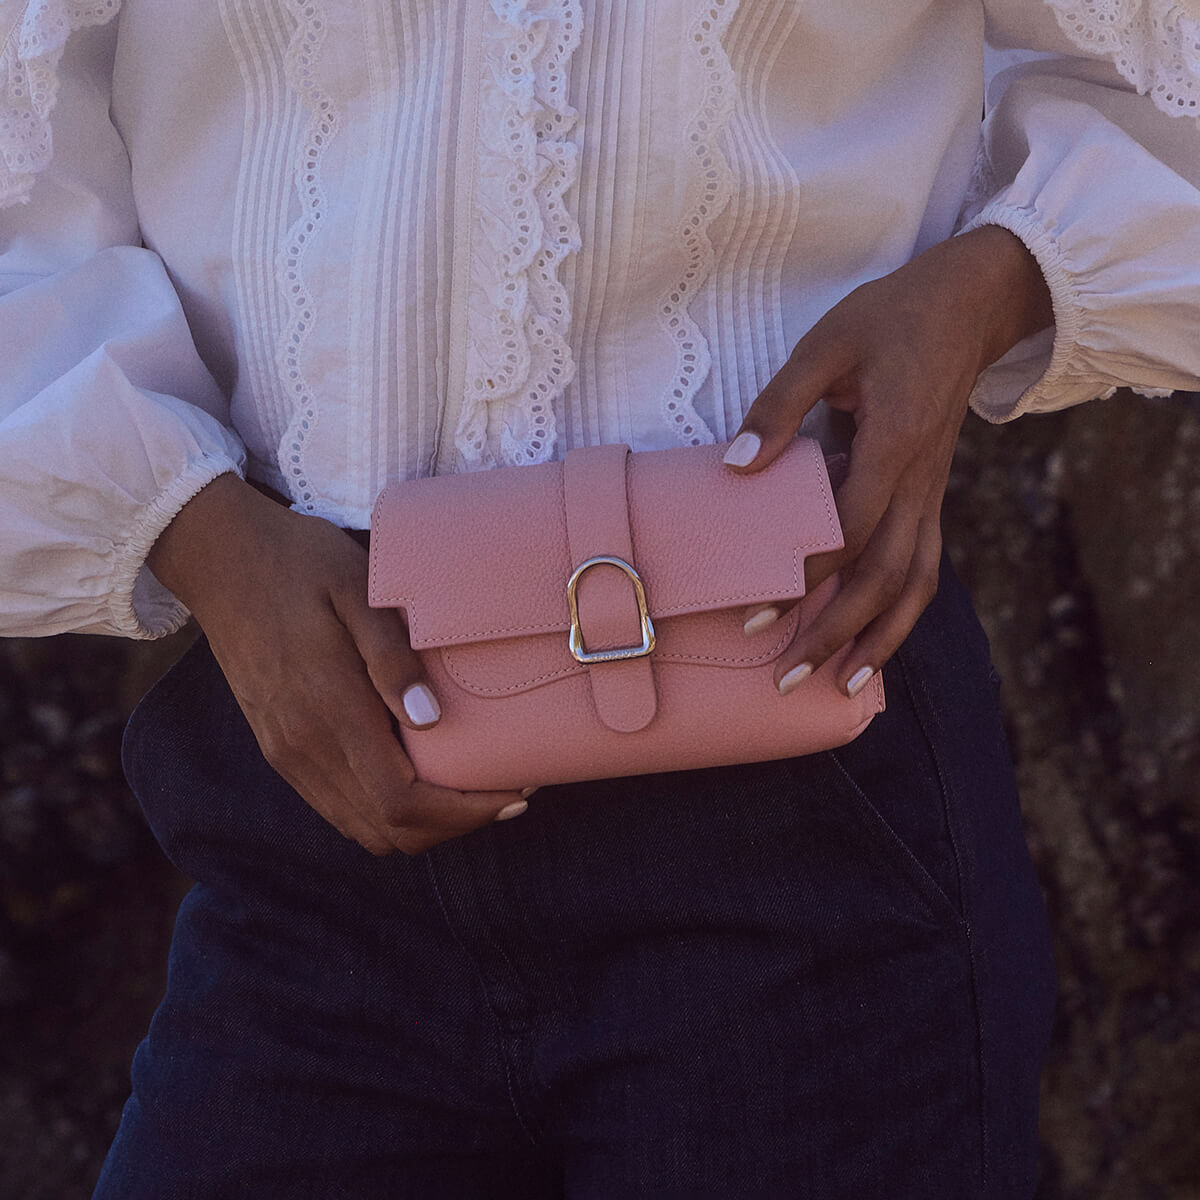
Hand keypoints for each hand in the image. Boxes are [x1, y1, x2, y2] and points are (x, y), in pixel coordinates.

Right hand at [147, 475, 527, 854]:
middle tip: (505, 792)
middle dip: (454, 824)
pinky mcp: (279, 749)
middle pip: (389, 831)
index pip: (402, 801)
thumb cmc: (301, 563)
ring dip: (422, 824)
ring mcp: (287, 754)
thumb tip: (430, 721)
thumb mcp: (358, 590)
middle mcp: (304, 747)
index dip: (463, 812)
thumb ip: (391, 658)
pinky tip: (419, 777)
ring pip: (363, 829)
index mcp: (329, 709)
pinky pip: (339, 808)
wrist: (221, 560)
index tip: (513, 793)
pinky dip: (387, 811)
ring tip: (469, 789)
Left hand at [724, 226, 1052, 696]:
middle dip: (836, 633)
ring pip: (914, 585)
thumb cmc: (891, 319)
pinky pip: (923, 569)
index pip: (848, 532)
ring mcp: (931, 495)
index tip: (754, 613)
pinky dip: (902, 614)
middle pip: (884, 578)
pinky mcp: (931, 498)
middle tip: (785, 678)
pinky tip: (873, 643)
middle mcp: (919, 483)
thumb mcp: (826, 345)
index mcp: (894, 446)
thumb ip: (779, 406)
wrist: (967, 307)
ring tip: (837, 685)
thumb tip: (737, 466)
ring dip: (878, 639)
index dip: (802, 578)